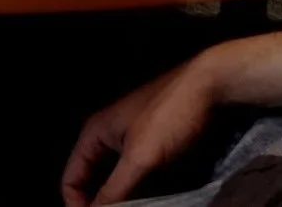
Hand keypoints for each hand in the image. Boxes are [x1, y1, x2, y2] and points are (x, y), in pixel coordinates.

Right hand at [61, 32, 281, 206]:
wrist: (210, 86)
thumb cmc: (170, 116)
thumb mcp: (140, 157)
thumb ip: (114, 188)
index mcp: (95, 133)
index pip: (71, 178)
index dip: (77, 204)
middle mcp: (109, 136)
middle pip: (93, 180)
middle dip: (101, 203)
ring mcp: (133, 140)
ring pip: (118, 180)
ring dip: (124, 200)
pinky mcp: (154, 145)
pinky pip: (138, 175)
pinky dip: (142, 192)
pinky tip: (154, 202)